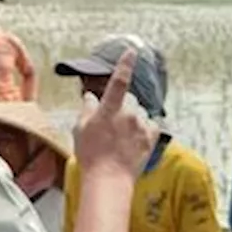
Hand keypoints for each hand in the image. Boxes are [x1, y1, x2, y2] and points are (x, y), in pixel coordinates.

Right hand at [73, 50, 156, 176]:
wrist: (109, 180)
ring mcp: (141, 126)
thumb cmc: (91, 156)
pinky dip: (144, 129)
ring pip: (140, 114)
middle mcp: (128, 114)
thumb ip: (87, 109)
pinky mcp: (151, 138)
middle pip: (130, 101)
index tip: (132, 51)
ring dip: (133, 120)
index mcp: (109, 109)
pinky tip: (134, 141)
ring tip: (122, 138)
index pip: (119, 81)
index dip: (125, 65)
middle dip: (123, 107)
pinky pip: (150, 125)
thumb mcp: (80, 130)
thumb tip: (90, 97)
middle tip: (111, 126)